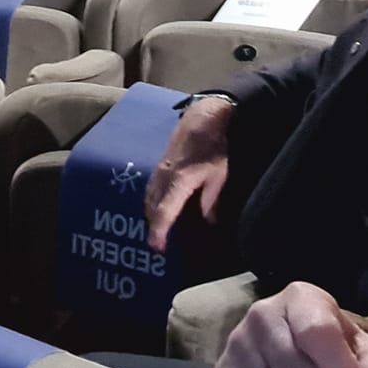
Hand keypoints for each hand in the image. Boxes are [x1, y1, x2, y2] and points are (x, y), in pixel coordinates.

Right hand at [144, 95, 231, 249]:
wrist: (202, 118)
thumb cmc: (214, 146)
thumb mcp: (219, 175)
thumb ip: (211, 199)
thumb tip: (207, 220)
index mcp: (180, 181)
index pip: (165, 211)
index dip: (160, 232)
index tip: (157, 248)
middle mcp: (164, 177)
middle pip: (152, 208)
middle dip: (153, 228)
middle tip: (158, 246)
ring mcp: (159, 170)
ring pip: (149, 199)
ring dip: (151, 216)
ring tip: (157, 230)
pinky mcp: (159, 165)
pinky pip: (151, 189)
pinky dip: (152, 203)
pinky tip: (158, 208)